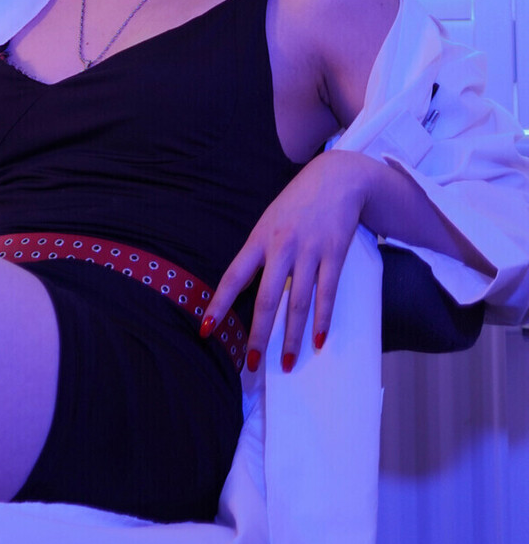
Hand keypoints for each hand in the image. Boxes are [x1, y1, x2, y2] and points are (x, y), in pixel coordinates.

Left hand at [205, 149, 378, 372]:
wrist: (336, 179)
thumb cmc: (296, 204)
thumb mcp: (268, 223)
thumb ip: (258, 254)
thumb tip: (243, 289)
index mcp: (258, 240)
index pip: (232, 278)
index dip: (218, 305)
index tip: (206, 330)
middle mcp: (280, 247)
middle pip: (265, 298)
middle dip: (258, 334)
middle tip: (252, 365)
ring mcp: (308, 251)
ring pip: (297, 301)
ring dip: (292, 335)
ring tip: (287, 363)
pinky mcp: (334, 254)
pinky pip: (327, 292)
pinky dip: (323, 318)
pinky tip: (320, 340)